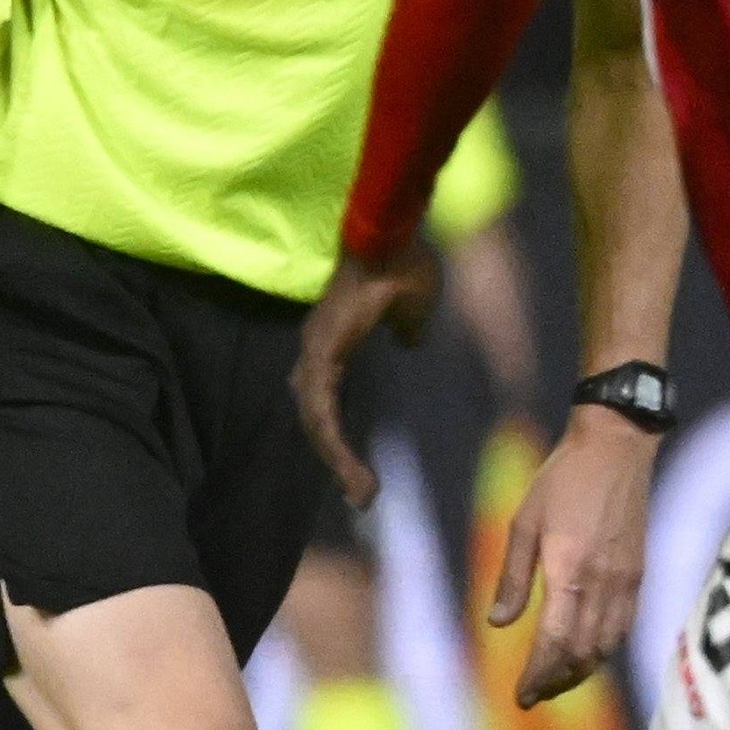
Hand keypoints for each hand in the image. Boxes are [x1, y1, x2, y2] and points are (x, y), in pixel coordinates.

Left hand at [291, 245, 438, 505]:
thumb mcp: (414, 305)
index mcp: (332, 341)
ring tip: (362, 491)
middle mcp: (315, 349)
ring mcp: (315, 351)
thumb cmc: (402, 262)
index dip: (337, 434)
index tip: (359, 468)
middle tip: (362, 495)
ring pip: (315, 418)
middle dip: (336, 458)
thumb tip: (408, 341)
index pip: (326, 398)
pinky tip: (349, 466)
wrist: (389, 234)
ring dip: (335, 458)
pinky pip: (321, 408)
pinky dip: (332, 441)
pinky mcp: (323, 352)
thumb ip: (407, 327)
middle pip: (315, 416)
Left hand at [487, 409, 655, 706]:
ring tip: (557, 679)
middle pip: (583, 653)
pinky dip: (604, 648)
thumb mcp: (524, 522)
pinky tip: (587, 651)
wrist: (617, 447)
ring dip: (582, 670)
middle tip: (534, 694)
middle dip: (557, 680)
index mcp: (569, 570)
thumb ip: (513, 577)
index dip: (537, 675)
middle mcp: (602, 583)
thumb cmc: (562, 479)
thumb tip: (499, 624)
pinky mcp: (638, 573)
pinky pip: (624, 626)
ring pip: (607, 645)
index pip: (555, 642)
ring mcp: (626, 580)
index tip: (521, 696)